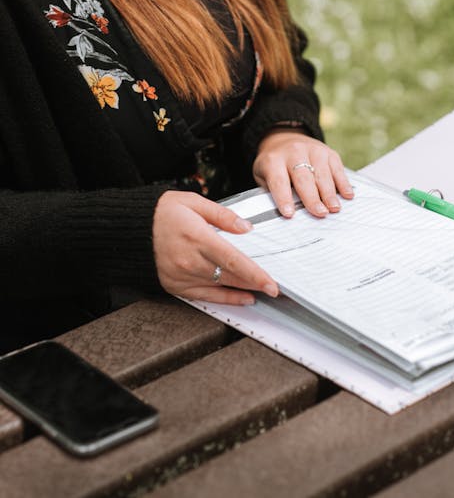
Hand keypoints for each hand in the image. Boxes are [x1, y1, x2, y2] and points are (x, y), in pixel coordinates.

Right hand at [152, 191, 278, 304]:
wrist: (131, 229)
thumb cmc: (162, 212)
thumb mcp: (194, 202)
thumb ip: (223, 215)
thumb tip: (245, 227)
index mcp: (198, 237)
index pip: (234, 260)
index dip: (255, 274)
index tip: (272, 284)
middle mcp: (190, 260)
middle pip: (230, 277)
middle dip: (255, 284)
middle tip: (274, 288)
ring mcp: (181, 276)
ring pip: (220, 288)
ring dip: (243, 290)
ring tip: (261, 291)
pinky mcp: (174, 285)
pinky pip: (205, 297)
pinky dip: (225, 299)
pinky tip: (241, 298)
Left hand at [252, 129, 353, 217]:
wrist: (285, 140)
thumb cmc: (274, 165)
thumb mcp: (264, 176)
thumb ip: (272, 192)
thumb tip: (286, 213)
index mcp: (273, 160)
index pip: (279, 181)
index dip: (284, 198)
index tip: (290, 214)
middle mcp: (293, 152)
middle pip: (304, 178)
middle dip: (312, 197)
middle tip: (320, 213)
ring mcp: (313, 150)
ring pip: (322, 174)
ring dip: (329, 193)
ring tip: (334, 208)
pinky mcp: (328, 152)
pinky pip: (337, 168)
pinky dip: (343, 183)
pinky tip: (347, 195)